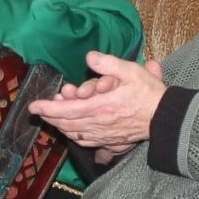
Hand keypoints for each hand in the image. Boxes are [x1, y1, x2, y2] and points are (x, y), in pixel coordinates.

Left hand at [28, 51, 165, 152]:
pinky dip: (73, 136)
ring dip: (60, 126)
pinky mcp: (111, 141)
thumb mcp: (131, 71)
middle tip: (39, 111)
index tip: (33, 106)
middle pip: (66, 123)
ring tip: (51, 118)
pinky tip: (71, 131)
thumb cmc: (149, 93)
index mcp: (100, 106)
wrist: (165, 117)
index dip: (47, 108)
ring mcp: (104, 134)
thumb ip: (108, 63)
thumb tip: (89, 57)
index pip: (66, 109)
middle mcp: (98, 123)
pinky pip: (86, 141)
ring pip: (74, 133)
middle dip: (50, 117)